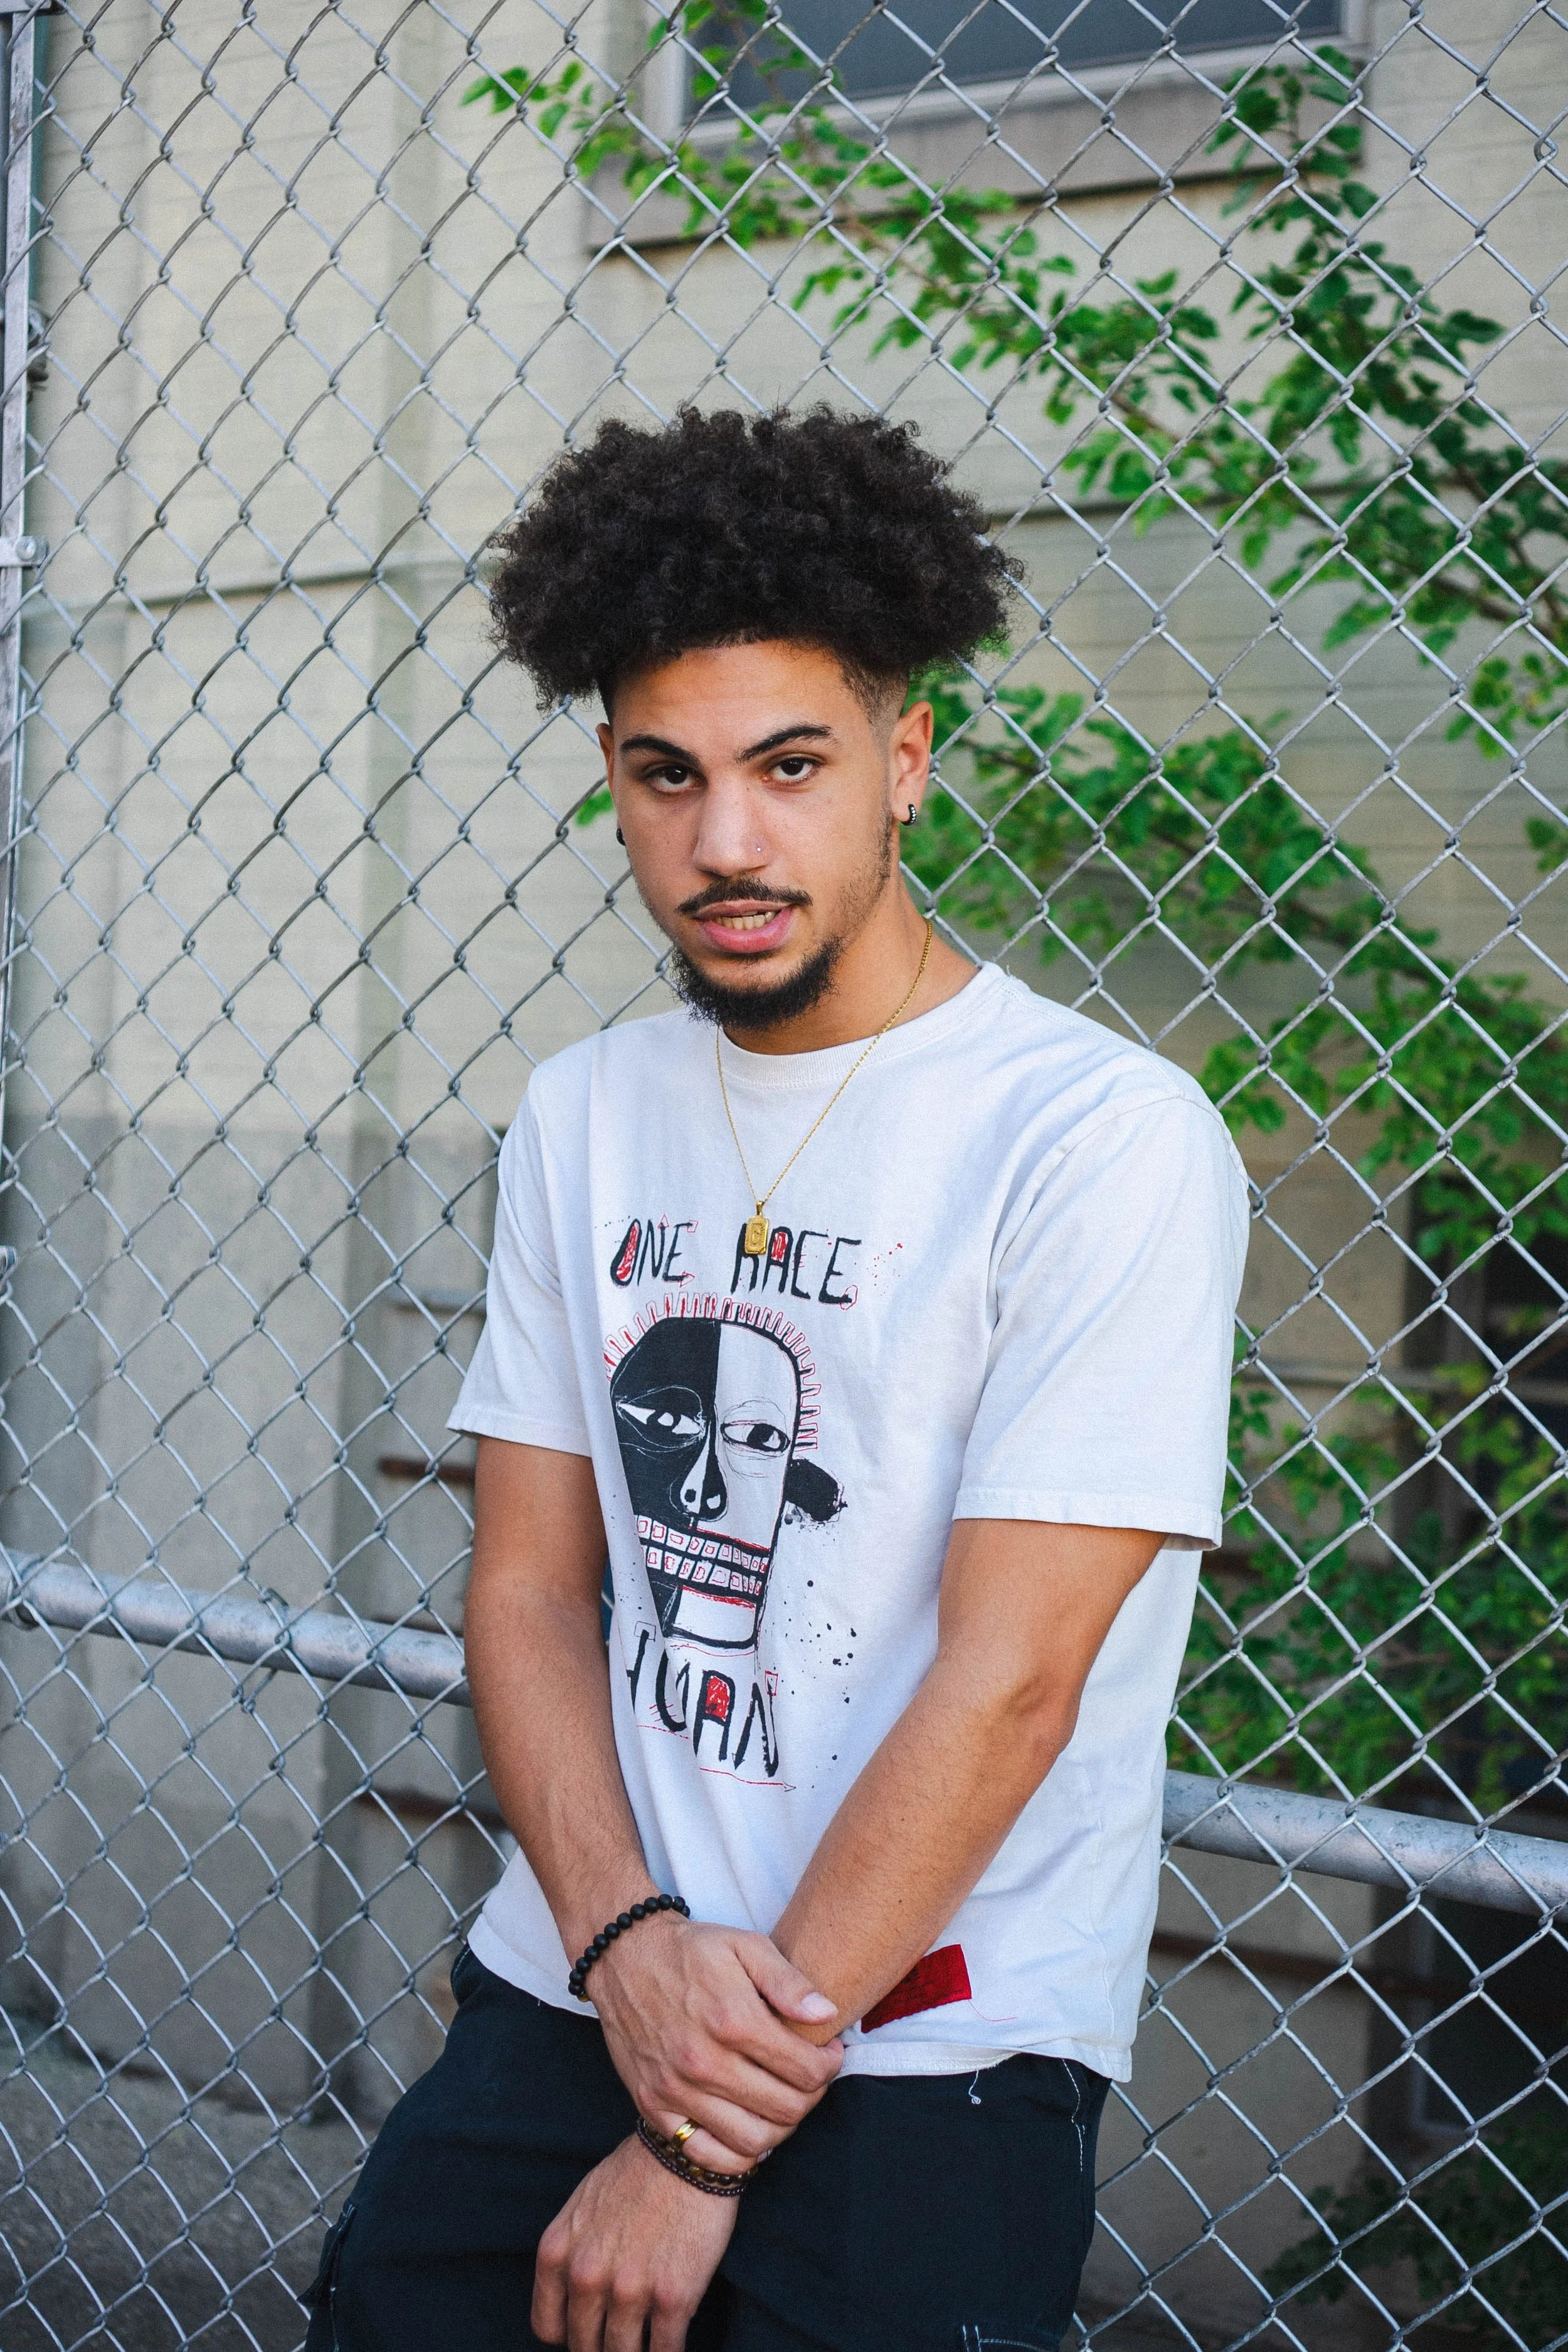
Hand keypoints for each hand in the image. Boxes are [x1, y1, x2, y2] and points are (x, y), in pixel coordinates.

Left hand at [532, 2131, 739, 2351]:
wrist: (689, 2148)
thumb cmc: (636, 2172)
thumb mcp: (582, 2206)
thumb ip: (571, 2253)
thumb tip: (574, 2297)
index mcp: (557, 2253)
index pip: (548, 2327)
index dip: (570, 2332)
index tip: (591, 2326)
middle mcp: (586, 2276)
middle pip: (585, 2347)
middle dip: (604, 2343)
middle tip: (624, 2332)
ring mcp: (629, 2290)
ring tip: (649, 2339)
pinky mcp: (673, 2297)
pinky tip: (673, 2339)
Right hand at [589, 1917, 842, 2168]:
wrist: (625, 1956)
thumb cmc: (692, 1950)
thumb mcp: (745, 1945)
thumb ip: (788, 1981)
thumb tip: (826, 2014)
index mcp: (734, 2019)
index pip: (807, 2069)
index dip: (830, 2064)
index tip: (829, 2051)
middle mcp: (705, 2061)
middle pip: (787, 2109)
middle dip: (812, 2095)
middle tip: (810, 2076)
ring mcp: (677, 2089)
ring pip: (752, 2141)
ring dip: (780, 2127)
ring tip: (781, 2099)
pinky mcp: (654, 2105)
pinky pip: (706, 2155)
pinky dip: (735, 2153)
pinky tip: (746, 2125)